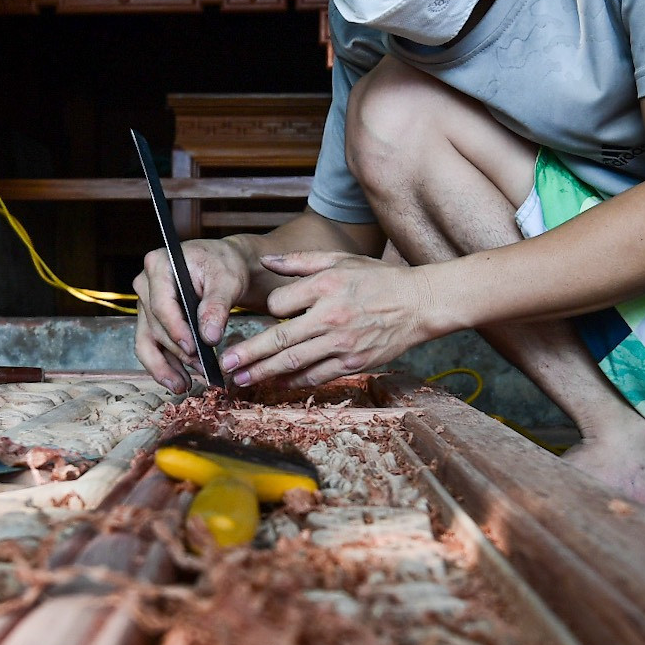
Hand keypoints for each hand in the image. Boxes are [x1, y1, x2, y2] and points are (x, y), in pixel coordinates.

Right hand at [133, 237, 249, 391]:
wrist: (222, 266)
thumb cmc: (223, 265)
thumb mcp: (226, 281)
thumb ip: (217, 307)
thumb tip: (209, 337)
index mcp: (159, 266)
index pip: (161, 304)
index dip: (176, 330)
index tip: (193, 348)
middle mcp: (145, 284)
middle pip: (156, 326)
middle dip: (178, 352)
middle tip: (201, 369)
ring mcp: (145, 304)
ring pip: (147, 341)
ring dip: (165, 367)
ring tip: (184, 386)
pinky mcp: (150, 320)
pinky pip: (151, 346)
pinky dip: (164, 365)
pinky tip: (178, 381)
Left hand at [221, 253, 440, 387]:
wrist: (419, 304)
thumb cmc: (378, 279)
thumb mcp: (340, 260)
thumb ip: (299, 262)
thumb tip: (264, 261)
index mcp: (325, 286)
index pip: (279, 303)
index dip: (269, 309)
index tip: (265, 314)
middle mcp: (331, 316)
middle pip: (279, 339)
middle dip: (248, 354)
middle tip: (225, 365)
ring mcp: (342, 343)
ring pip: (294, 362)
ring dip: (264, 373)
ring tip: (241, 380)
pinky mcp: (354, 363)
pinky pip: (317, 376)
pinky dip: (295, 382)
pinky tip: (277, 384)